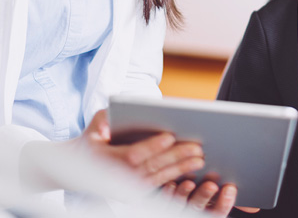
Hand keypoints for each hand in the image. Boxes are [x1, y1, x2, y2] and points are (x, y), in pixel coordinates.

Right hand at [79, 109, 204, 187]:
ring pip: (158, 178)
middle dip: (176, 158)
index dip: (152, 146)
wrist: (81, 165)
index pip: (133, 156)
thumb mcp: (93, 124)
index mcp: (106, 161)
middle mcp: (117, 179)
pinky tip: (190, 170)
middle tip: (197, 148)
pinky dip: (174, 178)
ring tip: (200, 159)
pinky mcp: (134, 193)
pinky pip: (157, 185)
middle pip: (151, 167)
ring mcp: (126, 189)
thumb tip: (107, 126)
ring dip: (180, 169)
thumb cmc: (92, 138)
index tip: (170, 137)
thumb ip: (101, 121)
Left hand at [164, 180, 236, 215]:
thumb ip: (221, 192)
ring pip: (180, 205)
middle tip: (211, 185)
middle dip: (205, 195)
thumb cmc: (194, 200)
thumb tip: (231, 178)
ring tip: (189, 183)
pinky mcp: (160, 210)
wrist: (173, 217)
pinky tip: (171, 184)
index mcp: (205, 213)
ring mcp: (175, 213)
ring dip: (184, 194)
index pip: (217, 212)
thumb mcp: (211, 197)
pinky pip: (163, 204)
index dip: (225, 202)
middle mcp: (190, 215)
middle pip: (198, 207)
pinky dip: (167, 195)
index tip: (230, 188)